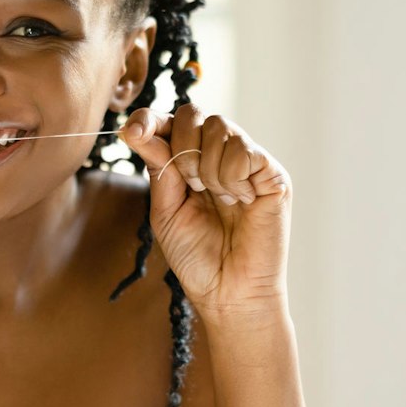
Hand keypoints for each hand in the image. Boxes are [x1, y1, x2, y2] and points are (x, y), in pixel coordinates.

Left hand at [122, 104, 291, 320]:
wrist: (227, 292)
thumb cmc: (197, 257)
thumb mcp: (165, 210)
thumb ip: (158, 168)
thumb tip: (137, 129)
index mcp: (191, 162)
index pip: (171, 121)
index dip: (150, 118)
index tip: (133, 132)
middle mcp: (220, 155)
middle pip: (194, 113)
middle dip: (181, 146)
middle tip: (190, 184)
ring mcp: (248, 162)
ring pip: (220, 127)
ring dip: (207, 166)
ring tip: (217, 199)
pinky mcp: (272, 174)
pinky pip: (244, 151)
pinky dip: (232, 177)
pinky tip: (240, 201)